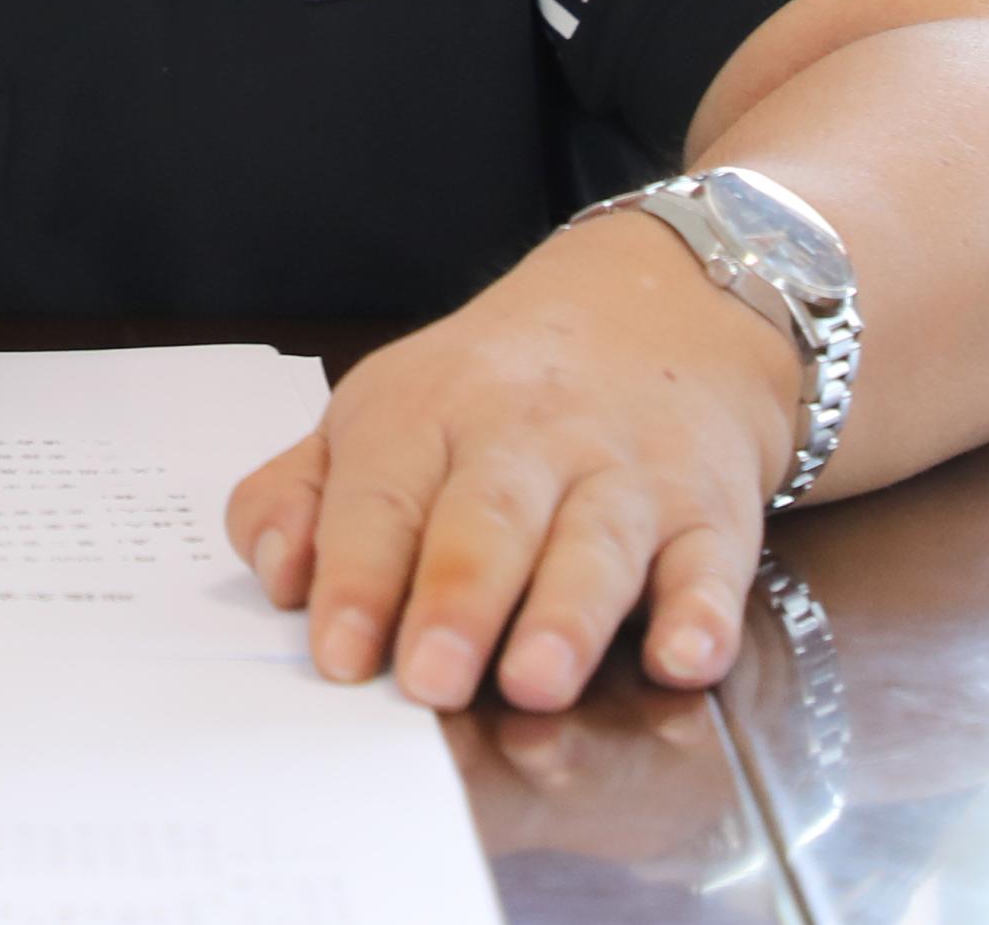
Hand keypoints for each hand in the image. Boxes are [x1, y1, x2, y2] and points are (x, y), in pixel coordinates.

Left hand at [225, 209, 794, 711]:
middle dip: (458, 600)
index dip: (357, 576)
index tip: (340, 655)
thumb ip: (299, 496)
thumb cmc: (491, 396)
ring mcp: (625, 474)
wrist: (657, 308)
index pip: (381, 494)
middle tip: (432, 678)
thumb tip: (277, 577)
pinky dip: (701, 612)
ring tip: (535, 679)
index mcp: (428, 414)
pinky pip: (711, 564)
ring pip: (595, 544)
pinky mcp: (708, 511)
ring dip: (567, 615)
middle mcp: (529, 440)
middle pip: (487, 520)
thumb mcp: (380, 417)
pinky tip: (683, 654)